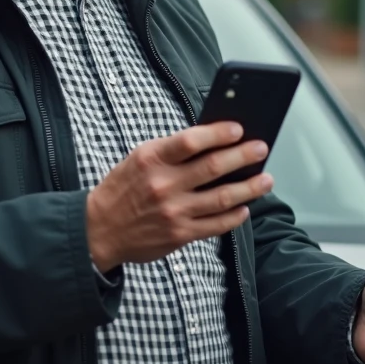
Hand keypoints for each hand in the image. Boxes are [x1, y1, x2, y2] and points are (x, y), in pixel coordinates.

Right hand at [85, 121, 273, 271]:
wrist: (98, 229)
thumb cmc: (124, 187)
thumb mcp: (140, 158)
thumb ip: (173, 150)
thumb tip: (214, 141)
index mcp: (151, 159)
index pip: (191, 141)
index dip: (218, 133)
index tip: (238, 128)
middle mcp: (163, 185)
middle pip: (212, 168)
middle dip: (243, 156)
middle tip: (261, 148)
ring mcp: (173, 212)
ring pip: (221, 198)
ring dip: (249, 188)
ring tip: (266, 179)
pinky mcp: (179, 235)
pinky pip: (215, 225)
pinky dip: (234, 216)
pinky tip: (245, 208)